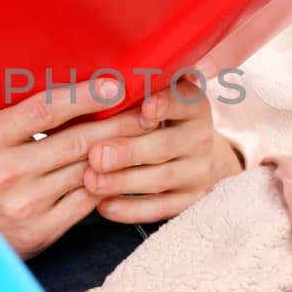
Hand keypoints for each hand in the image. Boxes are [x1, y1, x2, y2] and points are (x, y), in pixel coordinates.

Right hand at [0, 78, 156, 258]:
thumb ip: (3, 108)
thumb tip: (47, 69)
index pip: (45, 110)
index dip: (85, 96)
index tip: (116, 85)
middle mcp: (5, 171)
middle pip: (76, 140)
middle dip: (118, 122)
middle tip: (148, 107)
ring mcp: (25, 204)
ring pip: (86, 170)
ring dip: (120, 152)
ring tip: (143, 133)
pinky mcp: (40, 230)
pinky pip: (85, 201)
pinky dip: (105, 182)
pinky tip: (122, 169)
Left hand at [82, 82, 243, 223]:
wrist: (190, 156)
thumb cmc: (152, 120)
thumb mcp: (151, 99)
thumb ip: (133, 92)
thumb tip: (95, 82)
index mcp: (192, 105)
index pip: (183, 101)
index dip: (165, 104)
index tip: (145, 108)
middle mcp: (200, 138)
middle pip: (164, 145)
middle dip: (129, 151)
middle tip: (96, 155)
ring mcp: (197, 172)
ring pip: (160, 179)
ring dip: (123, 181)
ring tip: (91, 181)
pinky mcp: (189, 200)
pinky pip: (160, 208)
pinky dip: (130, 209)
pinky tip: (104, 206)